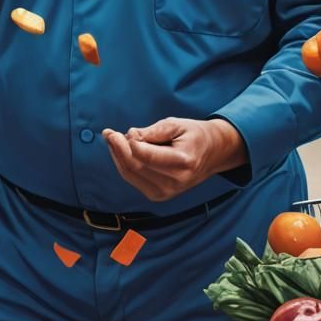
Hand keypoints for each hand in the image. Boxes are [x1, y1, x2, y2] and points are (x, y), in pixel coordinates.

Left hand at [102, 117, 247, 202]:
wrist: (211, 154)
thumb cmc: (193, 135)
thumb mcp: (177, 124)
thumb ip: (153, 131)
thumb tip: (129, 137)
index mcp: (184, 162)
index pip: (146, 156)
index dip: (129, 143)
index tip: (122, 131)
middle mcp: (175, 181)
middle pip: (135, 166)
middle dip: (118, 148)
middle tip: (109, 132)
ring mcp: (166, 192)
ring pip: (130, 174)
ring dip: (117, 155)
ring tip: (112, 138)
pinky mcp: (158, 196)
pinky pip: (132, 179)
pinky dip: (123, 164)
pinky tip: (120, 150)